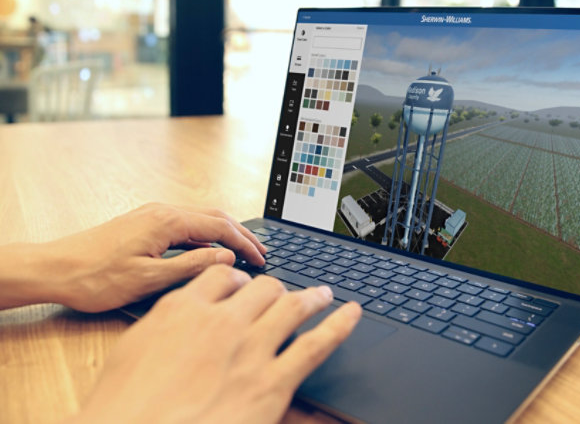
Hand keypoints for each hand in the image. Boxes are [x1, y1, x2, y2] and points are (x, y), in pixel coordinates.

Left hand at [0, 203, 265, 311]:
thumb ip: (191, 265)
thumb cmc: (96, 277)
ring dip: (225, 232)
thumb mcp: (149, 278)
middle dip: (241, 233)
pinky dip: (206, 233)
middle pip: (214, 217)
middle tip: (261, 252)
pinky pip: (185, 222)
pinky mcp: (144, 222)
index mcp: (167, 221)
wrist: (55, 267)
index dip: (244, 243)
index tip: (262, 259)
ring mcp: (152, 214)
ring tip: (243, 249)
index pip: (219, 227)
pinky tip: (210, 246)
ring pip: (201, 217)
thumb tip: (225, 257)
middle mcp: (162, 211)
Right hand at [71, 266, 361, 423]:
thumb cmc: (121, 410)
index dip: (236, 279)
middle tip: (278, 295)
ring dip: (311, 297)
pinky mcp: (272, 383)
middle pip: (260, 287)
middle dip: (271, 289)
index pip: (221, 276)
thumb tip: (180, 315)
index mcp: (183, 310)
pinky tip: (351, 313)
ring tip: (323, 293)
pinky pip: (316, 345)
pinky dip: (339, 325)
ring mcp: (250, 350)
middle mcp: (221, 322)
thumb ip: (163, 326)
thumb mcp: (130, 353)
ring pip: (291, 306)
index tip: (241, 285)